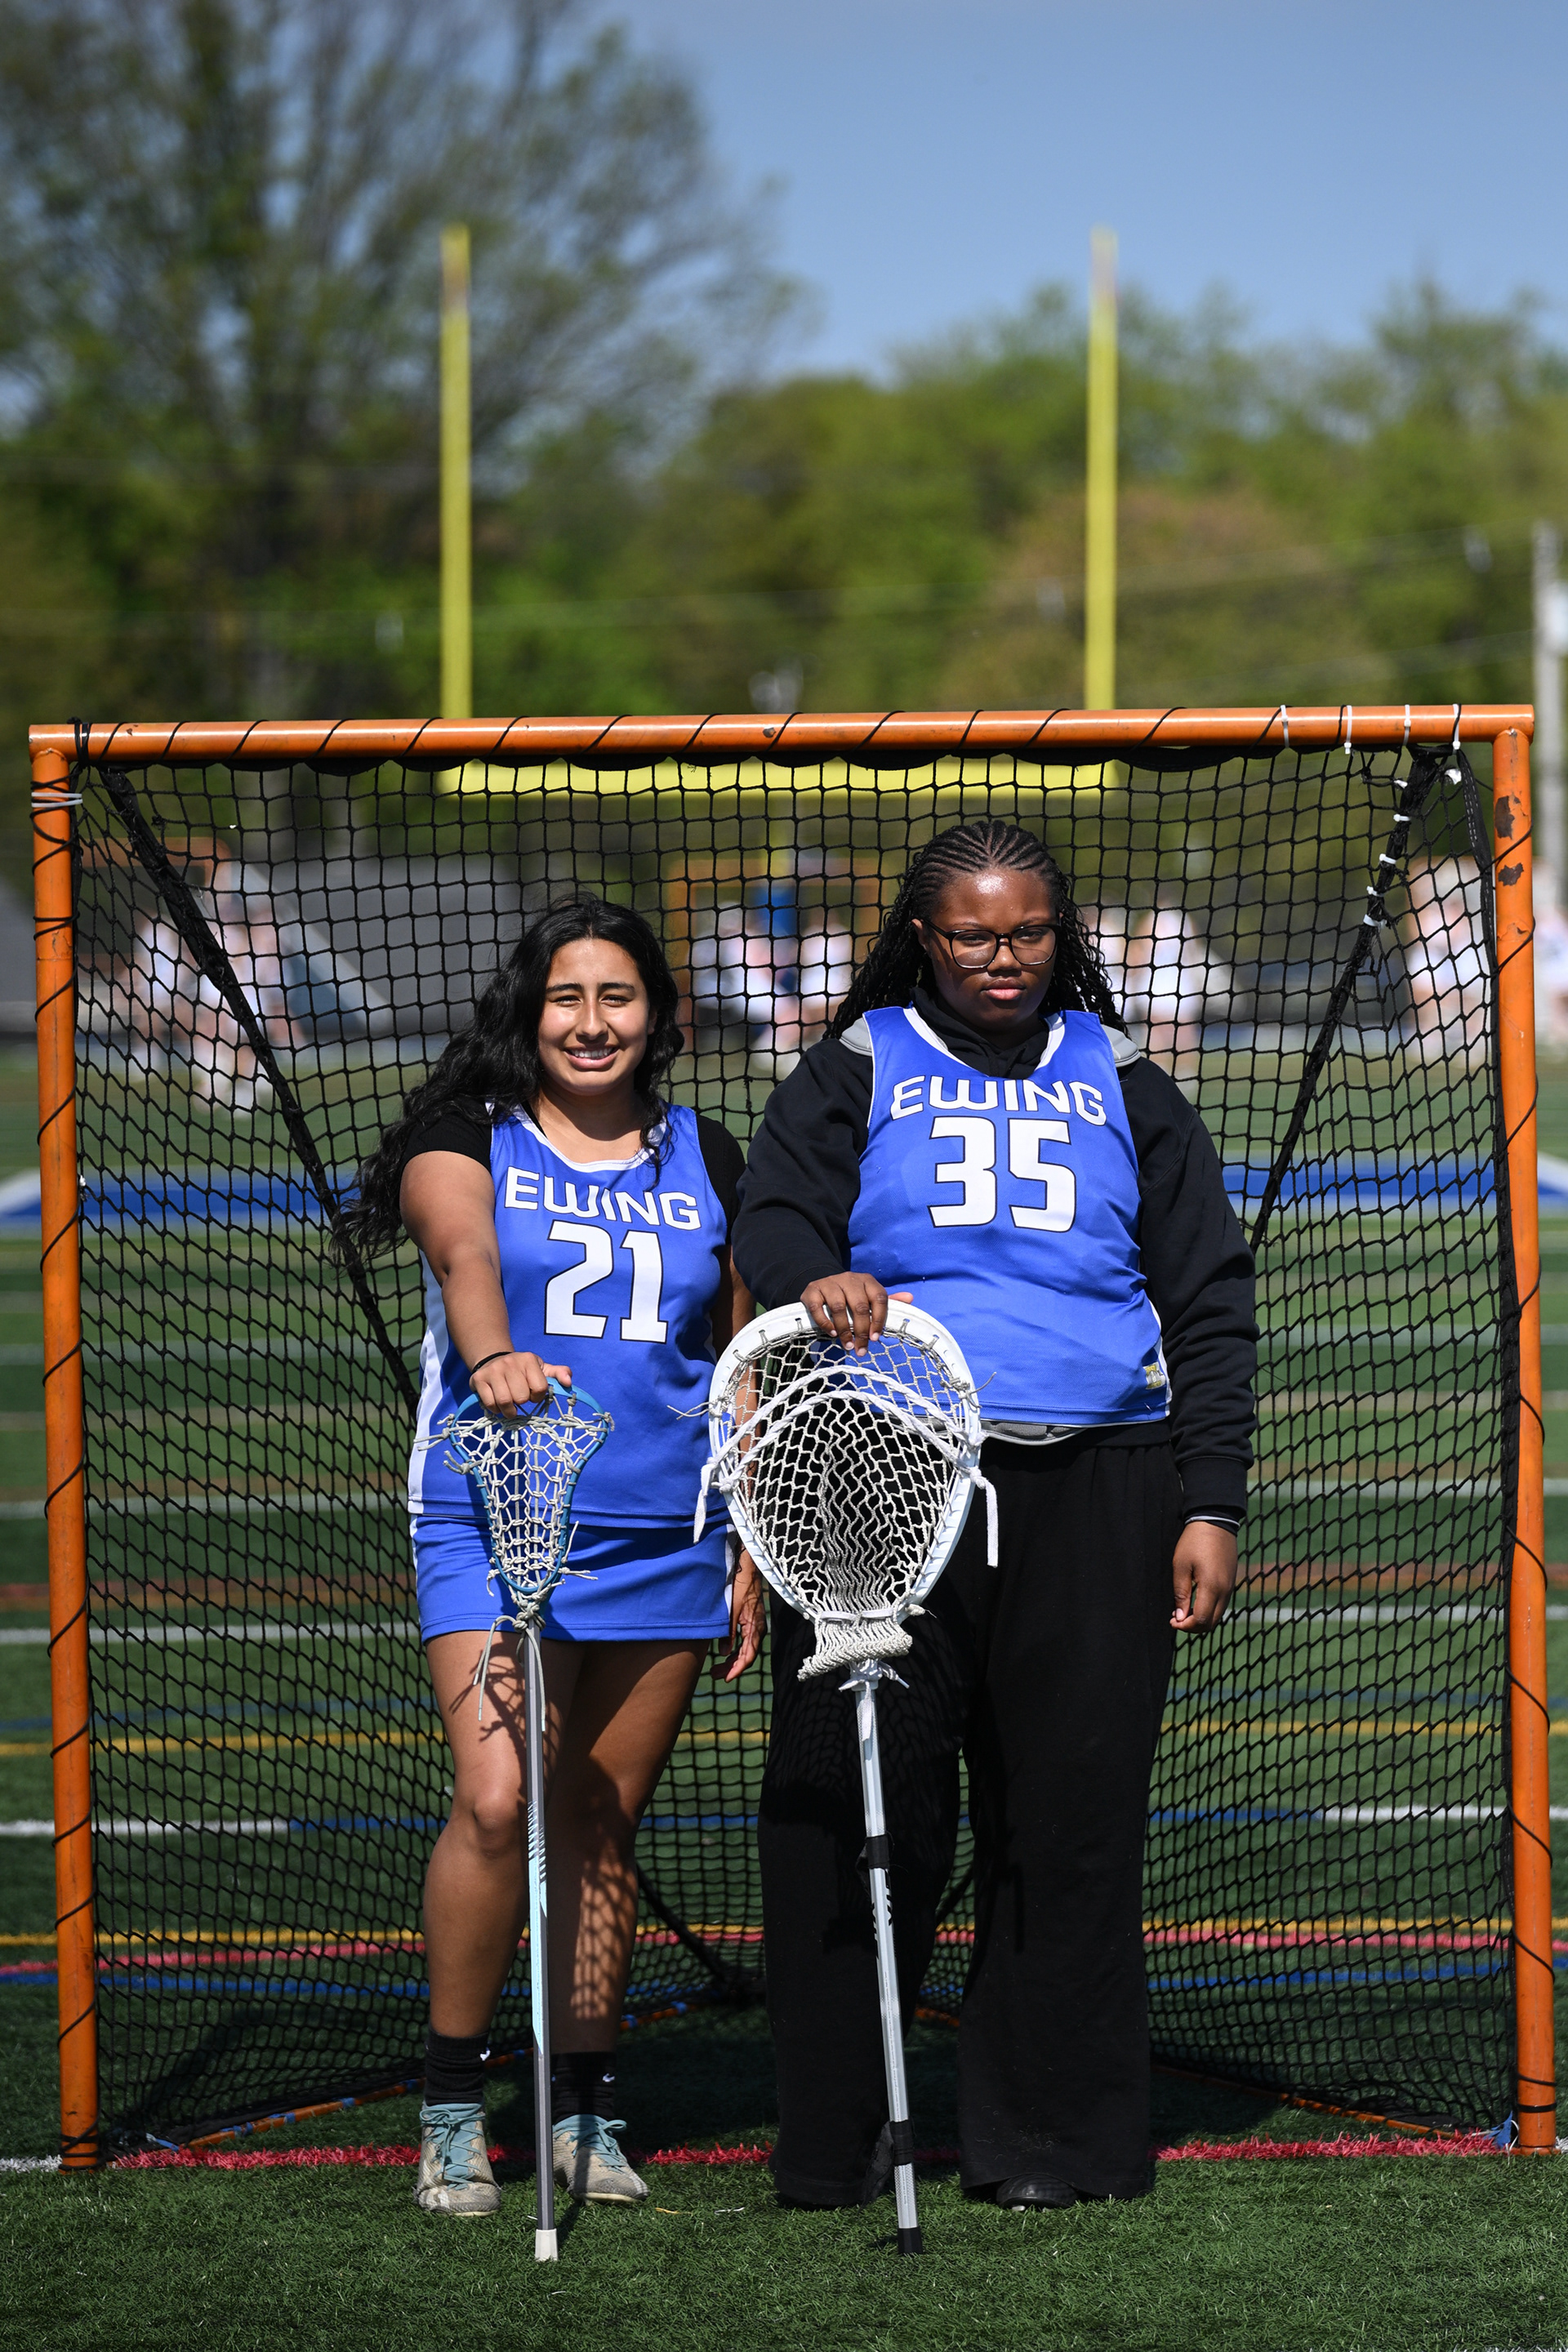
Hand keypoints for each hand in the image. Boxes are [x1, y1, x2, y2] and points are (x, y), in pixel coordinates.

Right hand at [470, 1350, 571, 1416]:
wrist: (493, 1359)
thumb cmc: (522, 1369)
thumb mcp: (541, 1368)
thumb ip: (558, 1374)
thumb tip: (568, 1383)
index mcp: (528, 1360)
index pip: (540, 1389)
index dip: (537, 1396)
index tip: (532, 1394)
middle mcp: (510, 1363)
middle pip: (521, 1397)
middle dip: (522, 1403)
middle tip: (519, 1399)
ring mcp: (493, 1371)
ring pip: (505, 1402)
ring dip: (509, 1411)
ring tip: (510, 1406)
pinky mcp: (478, 1379)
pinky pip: (490, 1403)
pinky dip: (495, 1410)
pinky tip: (497, 1404)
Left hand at [715, 1550, 765, 1681]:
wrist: (747, 1567)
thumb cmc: (739, 1586)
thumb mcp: (730, 1611)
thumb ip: (728, 1633)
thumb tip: (724, 1653)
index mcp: (754, 1628)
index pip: (748, 1656)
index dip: (737, 1669)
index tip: (725, 1679)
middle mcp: (758, 1628)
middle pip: (747, 1656)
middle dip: (731, 1668)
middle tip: (715, 1675)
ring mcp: (755, 1624)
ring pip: (746, 1649)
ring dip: (732, 1660)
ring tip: (716, 1667)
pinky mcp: (751, 1619)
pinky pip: (745, 1640)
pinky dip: (736, 1649)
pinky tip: (724, 1652)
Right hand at [800, 1276, 912, 1355]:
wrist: (822, 1286)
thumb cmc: (851, 1297)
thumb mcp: (869, 1297)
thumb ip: (888, 1301)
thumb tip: (910, 1298)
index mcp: (867, 1280)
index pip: (879, 1298)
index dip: (879, 1319)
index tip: (876, 1338)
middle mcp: (849, 1278)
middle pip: (859, 1306)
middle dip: (861, 1331)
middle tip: (861, 1349)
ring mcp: (830, 1282)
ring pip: (838, 1307)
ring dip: (843, 1330)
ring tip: (847, 1345)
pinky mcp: (813, 1289)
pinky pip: (818, 1307)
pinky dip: (825, 1322)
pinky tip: (831, 1333)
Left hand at [1170, 1521, 1236, 1631]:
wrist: (1215, 1521)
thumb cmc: (1194, 1541)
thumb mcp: (1181, 1566)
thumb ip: (1181, 1594)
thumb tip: (1180, 1617)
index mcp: (1212, 1587)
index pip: (1201, 1620)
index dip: (1186, 1626)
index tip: (1172, 1621)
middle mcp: (1225, 1590)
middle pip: (1211, 1623)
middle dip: (1193, 1626)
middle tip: (1176, 1619)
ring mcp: (1230, 1586)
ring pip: (1218, 1615)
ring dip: (1201, 1619)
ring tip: (1183, 1611)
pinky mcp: (1231, 1581)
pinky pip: (1222, 1604)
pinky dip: (1209, 1609)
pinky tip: (1195, 1601)